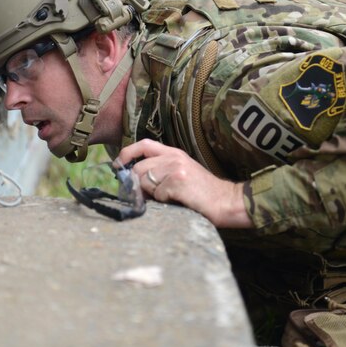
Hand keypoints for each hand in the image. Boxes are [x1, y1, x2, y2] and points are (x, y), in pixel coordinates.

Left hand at [116, 139, 252, 227]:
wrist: (228, 201)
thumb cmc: (204, 193)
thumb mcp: (183, 173)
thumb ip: (161, 171)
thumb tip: (134, 181)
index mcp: (175, 153)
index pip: (144, 145)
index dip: (126, 153)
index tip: (118, 165)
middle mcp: (174, 157)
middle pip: (139, 168)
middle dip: (137, 185)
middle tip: (146, 197)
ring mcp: (176, 168)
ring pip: (146, 182)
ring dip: (153, 195)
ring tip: (170, 198)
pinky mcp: (178, 181)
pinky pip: (157, 194)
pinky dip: (164, 201)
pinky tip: (178, 201)